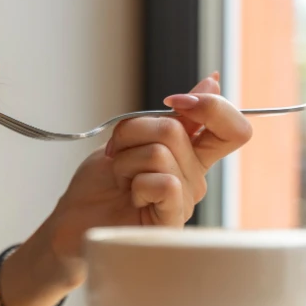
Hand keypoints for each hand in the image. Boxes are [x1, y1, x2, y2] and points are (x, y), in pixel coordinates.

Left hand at [0, 73, 252, 305]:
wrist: (72, 225)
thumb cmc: (98, 187)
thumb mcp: (131, 140)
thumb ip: (172, 117)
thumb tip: (213, 80)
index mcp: (190, 155)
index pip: (233, 127)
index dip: (210, 106)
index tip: (172, 102)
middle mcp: (194, 178)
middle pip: (175, 128)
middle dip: (131, 132)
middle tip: (116, 156)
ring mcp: (185, 201)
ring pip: (161, 153)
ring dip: (125, 161)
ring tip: (119, 181)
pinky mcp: (171, 222)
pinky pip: (165, 184)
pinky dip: (136, 184)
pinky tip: (130, 198)